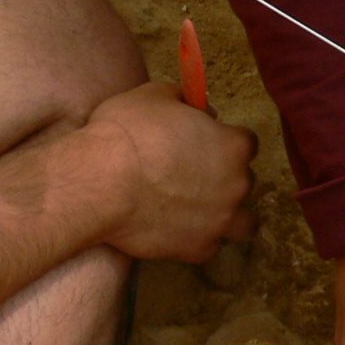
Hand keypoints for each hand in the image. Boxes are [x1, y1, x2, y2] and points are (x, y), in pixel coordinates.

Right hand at [87, 82, 256, 260]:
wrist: (99, 182)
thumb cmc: (126, 133)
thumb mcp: (153, 96)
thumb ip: (183, 100)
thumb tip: (197, 108)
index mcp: (234, 145)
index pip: (245, 142)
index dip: (222, 141)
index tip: (201, 143)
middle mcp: (239, 184)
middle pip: (242, 180)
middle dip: (222, 177)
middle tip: (187, 176)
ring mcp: (223, 219)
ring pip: (243, 221)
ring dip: (226, 215)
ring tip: (198, 211)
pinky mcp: (200, 248)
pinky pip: (208, 245)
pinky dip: (196, 239)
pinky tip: (174, 230)